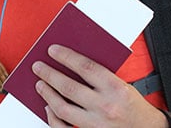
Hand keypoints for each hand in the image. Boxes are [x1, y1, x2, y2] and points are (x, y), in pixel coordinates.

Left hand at [33, 44, 166, 126]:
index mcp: (116, 88)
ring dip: (47, 94)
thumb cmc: (133, 105)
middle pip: (69, 87)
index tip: (52, 51)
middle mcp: (106, 107)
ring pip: (63, 108)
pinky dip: (53, 118)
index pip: (85, 67)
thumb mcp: (122, 84)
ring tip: (40, 84)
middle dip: (49, 74)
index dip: (66, 57)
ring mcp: (98, 124)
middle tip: (38, 67)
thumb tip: (70, 62)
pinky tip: (48, 107)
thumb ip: (99, 75)